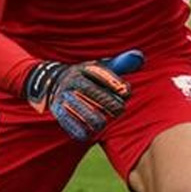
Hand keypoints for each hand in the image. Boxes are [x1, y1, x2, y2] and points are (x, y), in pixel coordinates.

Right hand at [24, 50, 144, 140]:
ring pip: (82, 109)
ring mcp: (64, 95)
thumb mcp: (100, 67)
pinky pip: (68, 122)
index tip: (126, 93)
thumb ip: (120, 64)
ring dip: (95, 119)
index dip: (116, 85)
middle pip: (93, 92)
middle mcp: (73, 80)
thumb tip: (139, 57)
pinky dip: (78, 130)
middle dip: (109, 103)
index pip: (102, 75)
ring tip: (101, 124)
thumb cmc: (86, 76)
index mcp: (85, 68)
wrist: (50, 81)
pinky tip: (87, 133)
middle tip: (118, 111)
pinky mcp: (57, 110)